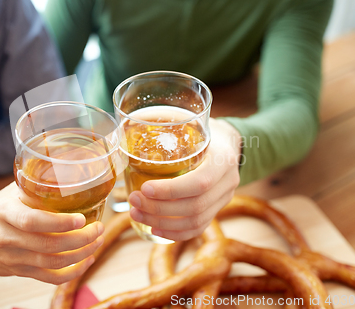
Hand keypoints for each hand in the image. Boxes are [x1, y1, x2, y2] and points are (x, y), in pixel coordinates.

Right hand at [0, 183, 103, 284]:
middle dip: (80, 240)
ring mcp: (13, 258)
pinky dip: (71, 273)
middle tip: (98, 228)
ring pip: (52, 264)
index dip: (59, 223)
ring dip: (80, 255)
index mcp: (4, 213)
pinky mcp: (19, 272)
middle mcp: (7, 238)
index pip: (32, 221)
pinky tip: (86, 261)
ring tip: (97, 241)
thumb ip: (31, 184)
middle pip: (48, 246)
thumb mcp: (6, 194)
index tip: (81, 218)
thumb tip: (64, 167)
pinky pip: (48, 278)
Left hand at [128, 119, 240, 240]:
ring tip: (137, 215)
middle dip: (160, 209)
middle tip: (134, 202)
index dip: (171, 190)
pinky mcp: (218, 208)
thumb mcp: (191, 122)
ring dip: (162, 223)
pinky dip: (175, 233)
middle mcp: (228, 181)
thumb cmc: (202, 129)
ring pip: (195, 221)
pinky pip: (198, 228)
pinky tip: (155, 230)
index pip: (200, 182)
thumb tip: (124, 131)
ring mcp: (225, 197)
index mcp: (223, 158)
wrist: (230, 140)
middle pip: (195, 206)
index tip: (145, 188)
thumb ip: (167, 126)